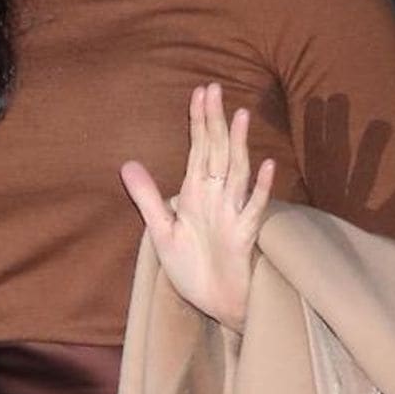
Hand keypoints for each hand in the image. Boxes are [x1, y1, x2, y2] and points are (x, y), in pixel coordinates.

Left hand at [119, 83, 274, 332]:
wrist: (215, 305)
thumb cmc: (193, 269)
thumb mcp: (161, 231)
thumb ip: (147, 197)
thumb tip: (126, 163)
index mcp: (197, 193)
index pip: (199, 149)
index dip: (199, 121)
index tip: (200, 91)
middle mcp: (217, 198)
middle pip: (218, 152)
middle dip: (215, 122)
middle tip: (214, 88)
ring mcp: (233, 214)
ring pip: (237, 172)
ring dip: (239, 145)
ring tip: (240, 115)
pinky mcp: (243, 237)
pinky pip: (253, 209)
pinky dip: (262, 188)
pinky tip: (268, 166)